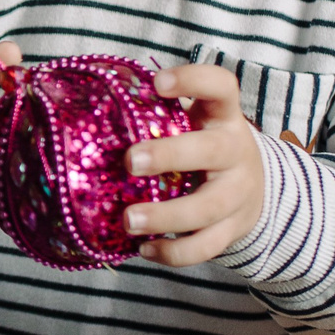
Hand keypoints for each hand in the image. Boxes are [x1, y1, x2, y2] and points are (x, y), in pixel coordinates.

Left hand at [123, 64, 267, 265]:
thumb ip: (155, 114)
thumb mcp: (194, 122)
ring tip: (128, 221)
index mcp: (223, 117)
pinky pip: (206, 246)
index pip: (220, 86)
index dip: (193, 80)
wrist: (256, 189)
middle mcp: (236, 152)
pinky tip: (144, 250)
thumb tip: (79, 102)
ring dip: (166, 217)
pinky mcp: (233, 229)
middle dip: (170, 155)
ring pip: (208, 207)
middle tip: (130, 160)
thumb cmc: (203, 146)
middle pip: (211, 150)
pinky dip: (174, 253)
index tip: (158, 82)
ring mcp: (238, 194)